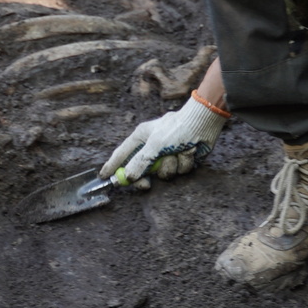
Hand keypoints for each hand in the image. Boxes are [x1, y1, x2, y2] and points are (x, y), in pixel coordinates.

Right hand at [99, 96, 227, 183]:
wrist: (204, 123)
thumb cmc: (177, 129)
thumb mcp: (155, 145)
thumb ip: (140, 162)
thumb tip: (128, 176)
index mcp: (141, 137)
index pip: (122, 153)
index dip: (113, 166)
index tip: (104, 177)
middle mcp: (152, 146)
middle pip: (141, 170)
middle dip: (145, 177)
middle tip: (146, 185)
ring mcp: (167, 154)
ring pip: (162, 172)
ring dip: (170, 166)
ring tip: (177, 154)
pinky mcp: (180, 159)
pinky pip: (178, 171)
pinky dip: (183, 164)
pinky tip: (188, 153)